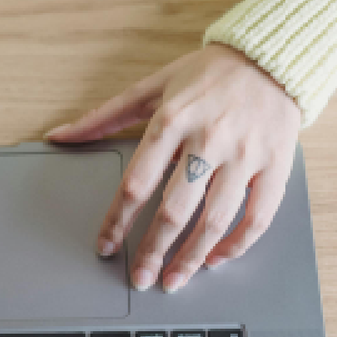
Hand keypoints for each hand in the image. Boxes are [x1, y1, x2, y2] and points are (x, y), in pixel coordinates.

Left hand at [47, 43, 299, 291]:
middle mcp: (209, 139)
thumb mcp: (152, 86)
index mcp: (173, 119)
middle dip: (153, 250)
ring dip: (192, 258)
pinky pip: (258, 216)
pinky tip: (217, 258)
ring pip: (216, 220)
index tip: (106, 246)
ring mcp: (246, 154)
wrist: (271, 56)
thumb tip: (59, 135)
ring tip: (174, 280)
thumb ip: (104, 116)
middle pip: (175, 209)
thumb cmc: (208, 74)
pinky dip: (237, 244)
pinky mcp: (277, 165)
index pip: (137, 182)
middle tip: (140, 278)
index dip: (118, 220)